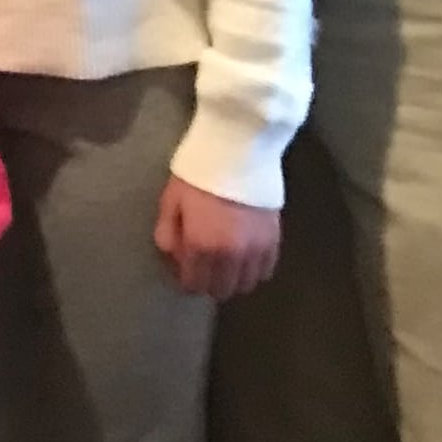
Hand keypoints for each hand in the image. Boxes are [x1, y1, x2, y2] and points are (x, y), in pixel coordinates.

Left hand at [156, 175, 283, 301]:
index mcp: (201, 246)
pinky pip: (266, 271)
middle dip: (209, 282)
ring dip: (233, 279)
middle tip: (203, 265)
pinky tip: (245, 256)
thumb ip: (167, 233)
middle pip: (221, 290)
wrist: (237, 151)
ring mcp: (255, 250)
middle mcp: (230, 256)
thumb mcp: (171, 200)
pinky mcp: (274, 241)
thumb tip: (172, 258)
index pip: (194, 284)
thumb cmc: (198, 173)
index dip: (186, 280)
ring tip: (225, 262)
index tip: (184, 268)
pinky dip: (254, 269)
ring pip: (246, 285)